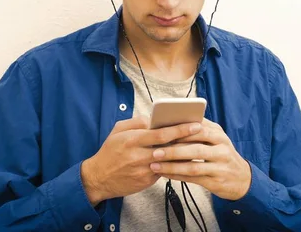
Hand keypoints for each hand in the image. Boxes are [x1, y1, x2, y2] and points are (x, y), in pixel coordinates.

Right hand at [81, 116, 202, 205]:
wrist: (98, 178)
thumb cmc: (110, 151)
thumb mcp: (118, 130)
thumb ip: (136, 122)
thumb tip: (153, 118)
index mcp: (132, 139)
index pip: (160, 133)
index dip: (179, 129)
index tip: (194, 123)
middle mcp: (138, 155)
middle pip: (168, 147)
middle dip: (186, 139)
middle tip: (202, 133)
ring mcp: (143, 170)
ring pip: (169, 161)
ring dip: (183, 153)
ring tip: (198, 145)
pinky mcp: (146, 182)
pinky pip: (163, 171)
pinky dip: (174, 165)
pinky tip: (184, 159)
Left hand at [148, 118, 251, 200]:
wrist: (242, 179)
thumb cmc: (222, 154)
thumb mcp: (216, 138)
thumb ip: (199, 129)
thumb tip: (174, 120)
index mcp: (219, 134)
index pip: (198, 129)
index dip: (179, 131)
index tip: (161, 132)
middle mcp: (222, 149)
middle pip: (195, 148)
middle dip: (173, 149)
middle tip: (154, 150)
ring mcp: (220, 166)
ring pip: (193, 166)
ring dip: (172, 166)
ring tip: (155, 164)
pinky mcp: (216, 182)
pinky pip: (193, 179)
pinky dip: (177, 176)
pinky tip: (164, 174)